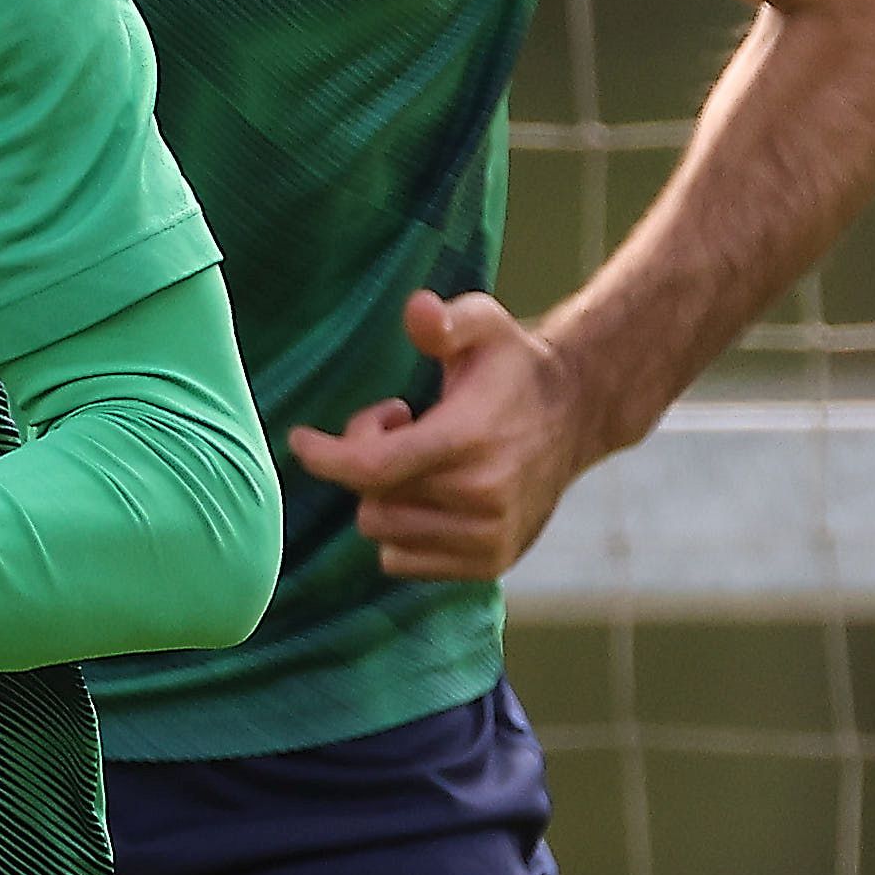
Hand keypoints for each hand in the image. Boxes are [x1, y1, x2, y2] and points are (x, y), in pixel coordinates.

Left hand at [285, 289, 593, 580]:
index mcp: (470, 440)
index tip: (298, 440)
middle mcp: (481, 497)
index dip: (326, 457)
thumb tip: (418, 311)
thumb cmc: (513, 369)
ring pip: (384, 534)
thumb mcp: (485, 326)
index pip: (373, 468)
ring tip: (422, 461)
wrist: (576, 417)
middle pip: (371, 503)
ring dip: (386, 499)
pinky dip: (401, 532)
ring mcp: (487, 537)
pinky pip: (402, 562)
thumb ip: (447, 320)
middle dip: (367, 465)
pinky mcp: (489, 563)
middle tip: (400, 426)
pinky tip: (432, 496)